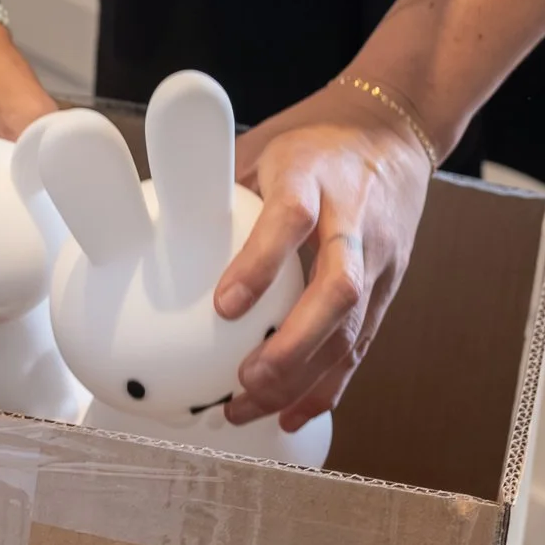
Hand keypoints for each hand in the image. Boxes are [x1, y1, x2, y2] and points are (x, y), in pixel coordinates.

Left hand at [216, 85, 432, 431]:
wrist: (394, 129)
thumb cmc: (314, 142)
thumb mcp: (263, 145)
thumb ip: (220, 187)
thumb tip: (150, 230)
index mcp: (314, 175)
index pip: (292, 218)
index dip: (261, 263)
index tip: (223, 305)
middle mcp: (355, 218)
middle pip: (339, 289)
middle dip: (293, 346)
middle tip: (243, 381)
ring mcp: (381, 256)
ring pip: (353, 328)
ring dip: (304, 378)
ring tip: (251, 408)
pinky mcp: (391, 284)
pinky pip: (363, 343)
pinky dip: (329, 385)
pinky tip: (293, 414)